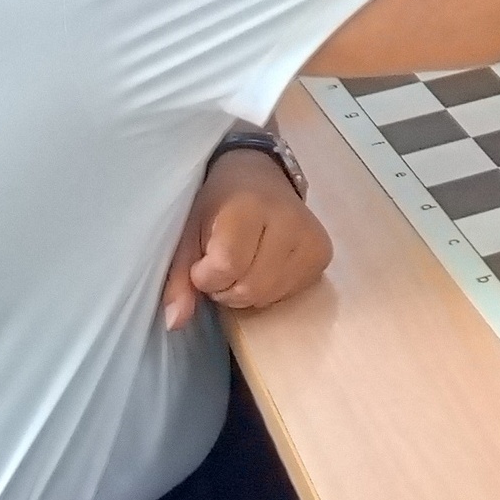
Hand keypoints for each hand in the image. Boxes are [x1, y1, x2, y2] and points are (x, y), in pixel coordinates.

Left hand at [160, 148, 332, 329]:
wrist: (259, 176)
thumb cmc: (218, 203)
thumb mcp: (188, 232)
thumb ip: (179, 277)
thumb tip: (176, 322)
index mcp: (249, 207)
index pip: (227, 266)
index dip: (205, 276)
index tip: (201, 262)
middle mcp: (288, 220)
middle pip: (250, 288)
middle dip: (226, 288)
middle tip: (221, 267)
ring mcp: (312, 238)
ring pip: (270, 296)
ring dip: (246, 291)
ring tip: (242, 266)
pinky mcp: (323, 253)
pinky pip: (290, 293)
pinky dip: (269, 290)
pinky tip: (264, 267)